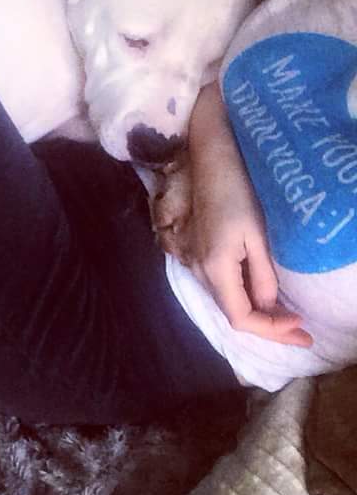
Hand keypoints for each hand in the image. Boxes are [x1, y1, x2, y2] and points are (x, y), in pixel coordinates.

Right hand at [188, 83, 312, 347]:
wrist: (210, 162)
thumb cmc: (237, 192)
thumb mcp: (258, 235)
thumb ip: (262, 275)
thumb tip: (268, 306)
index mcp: (215, 268)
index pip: (241, 318)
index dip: (271, 329)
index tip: (302, 326)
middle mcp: (199, 270)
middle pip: (231, 314)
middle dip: (267, 327)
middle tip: (301, 332)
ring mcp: (193, 262)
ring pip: (226, 301)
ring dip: (257, 314)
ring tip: (287, 317)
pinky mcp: (196, 253)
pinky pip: (221, 287)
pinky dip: (244, 298)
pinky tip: (263, 295)